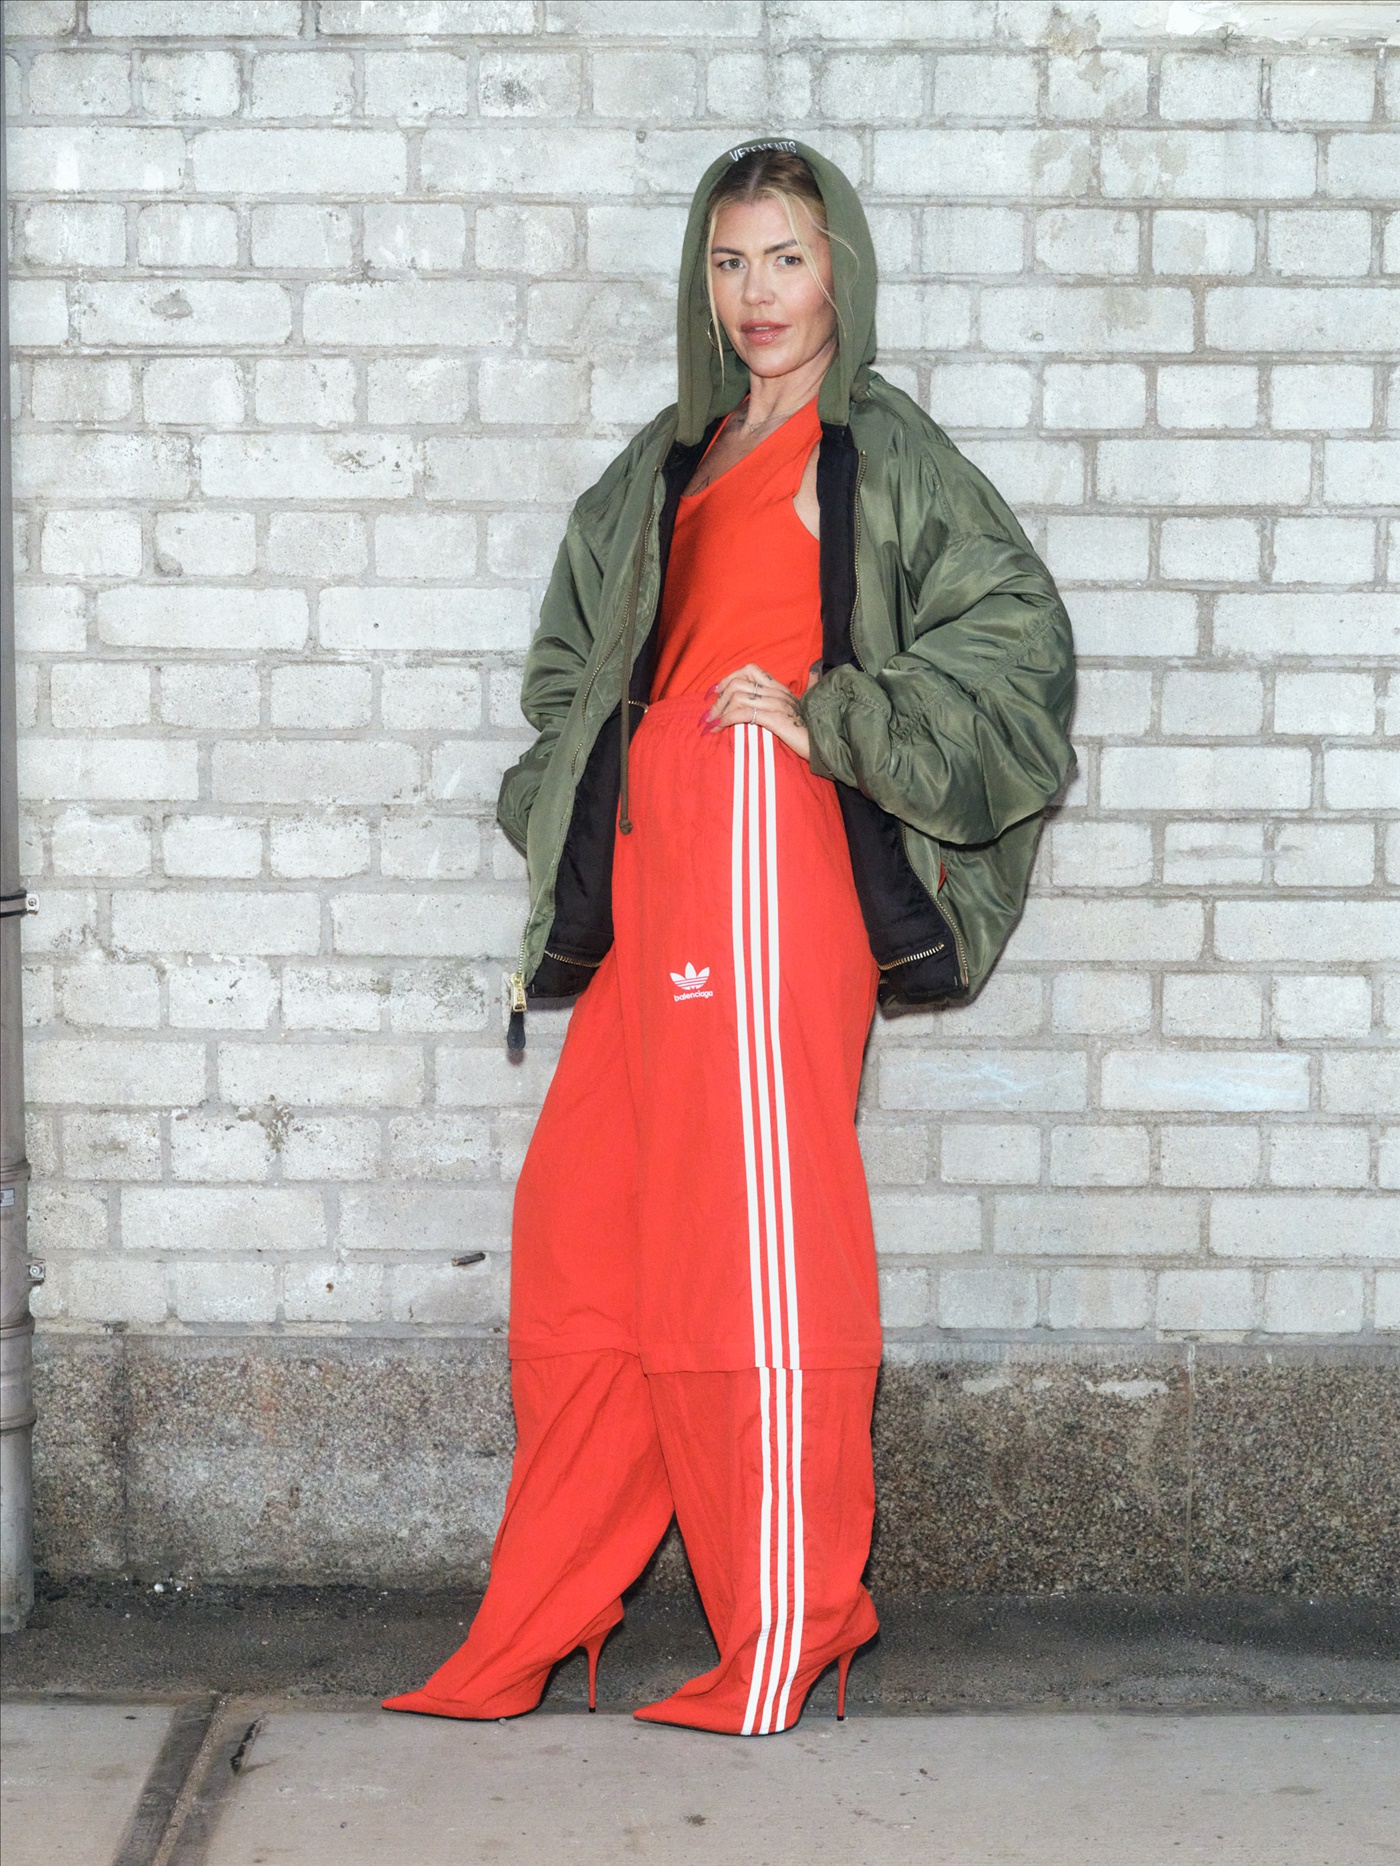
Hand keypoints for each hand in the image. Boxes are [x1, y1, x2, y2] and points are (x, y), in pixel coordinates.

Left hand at [705, 664, 819, 762]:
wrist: (825, 745)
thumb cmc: (810, 731)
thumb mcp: (798, 710)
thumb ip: (796, 694)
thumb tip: (810, 674)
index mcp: (780, 688)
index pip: (750, 670)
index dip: (728, 679)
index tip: (714, 693)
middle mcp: (778, 692)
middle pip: (738, 683)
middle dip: (718, 699)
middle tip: (709, 716)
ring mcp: (777, 704)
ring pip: (737, 696)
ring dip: (719, 711)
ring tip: (710, 724)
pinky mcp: (776, 719)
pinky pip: (744, 713)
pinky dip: (726, 720)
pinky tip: (719, 728)